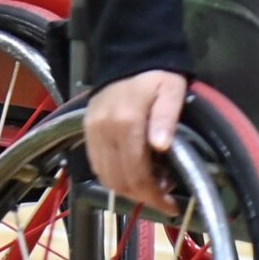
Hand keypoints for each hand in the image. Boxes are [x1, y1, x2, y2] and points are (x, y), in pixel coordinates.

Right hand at [83, 70, 187, 214]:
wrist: (127, 52)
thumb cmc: (156, 75)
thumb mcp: (171, 90)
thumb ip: (167, 117)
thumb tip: (161, 147)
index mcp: (127, 122)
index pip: (137, 173)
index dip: (154, 196)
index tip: (172, 207)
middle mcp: (104, 129)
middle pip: (120, 180)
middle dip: (143, 197)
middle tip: (164, 198)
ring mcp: (92, 130)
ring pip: (105, 176)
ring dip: (127, 189)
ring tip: (149, 186)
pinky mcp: (86, 129)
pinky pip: (96, 164)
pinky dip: (112, 177)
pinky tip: (130, 173)